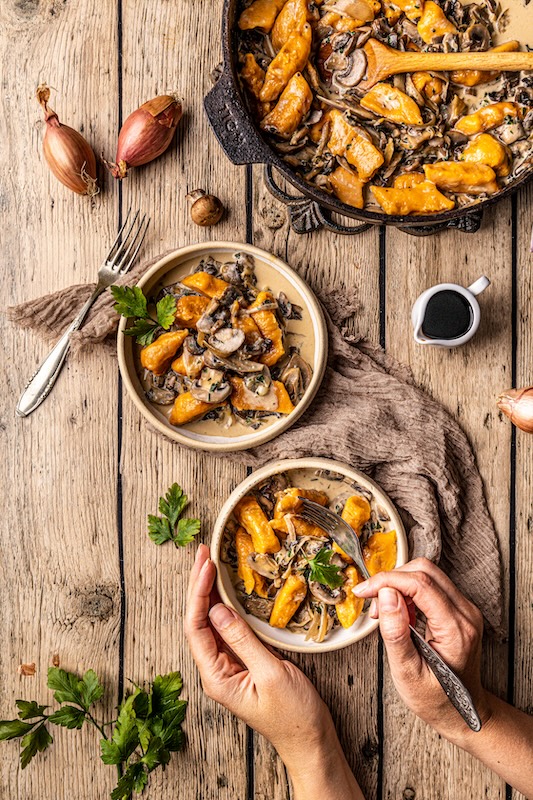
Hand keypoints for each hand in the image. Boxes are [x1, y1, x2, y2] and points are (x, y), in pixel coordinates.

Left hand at [185, 545, 364, 799]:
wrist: (310, 742)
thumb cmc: (294, 715)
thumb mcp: (271, 674)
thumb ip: (242, 641)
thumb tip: (216, 609)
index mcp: (216, 677)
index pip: (195, 628)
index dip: (198, 593)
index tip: (206, 565)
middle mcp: (215, 671)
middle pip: (197, 621)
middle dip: (198, 585)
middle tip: (201, 552)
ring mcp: (227, 666)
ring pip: (209, 622)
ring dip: (207, 591)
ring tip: (207, 562)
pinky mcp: (241, 663)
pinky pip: (225, 628)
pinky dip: (222, 604)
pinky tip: (223, 589)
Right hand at [353, 557, 490, 737]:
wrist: (463, 713)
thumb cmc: (436, 700)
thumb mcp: (408, 673)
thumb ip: (396, 633)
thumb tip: (385, 595)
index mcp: (456, 629)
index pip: (420, 584)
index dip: (387, 581)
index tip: (363, 592)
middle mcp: (466, 614)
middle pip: (425, 571)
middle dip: (392, 578)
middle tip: (370, 599)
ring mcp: (465, 610)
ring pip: (427, 574)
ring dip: (398, 584)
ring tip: (382, 611)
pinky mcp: (459, 610)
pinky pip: (431, 586)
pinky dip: (408, 591)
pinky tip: (397, 612)